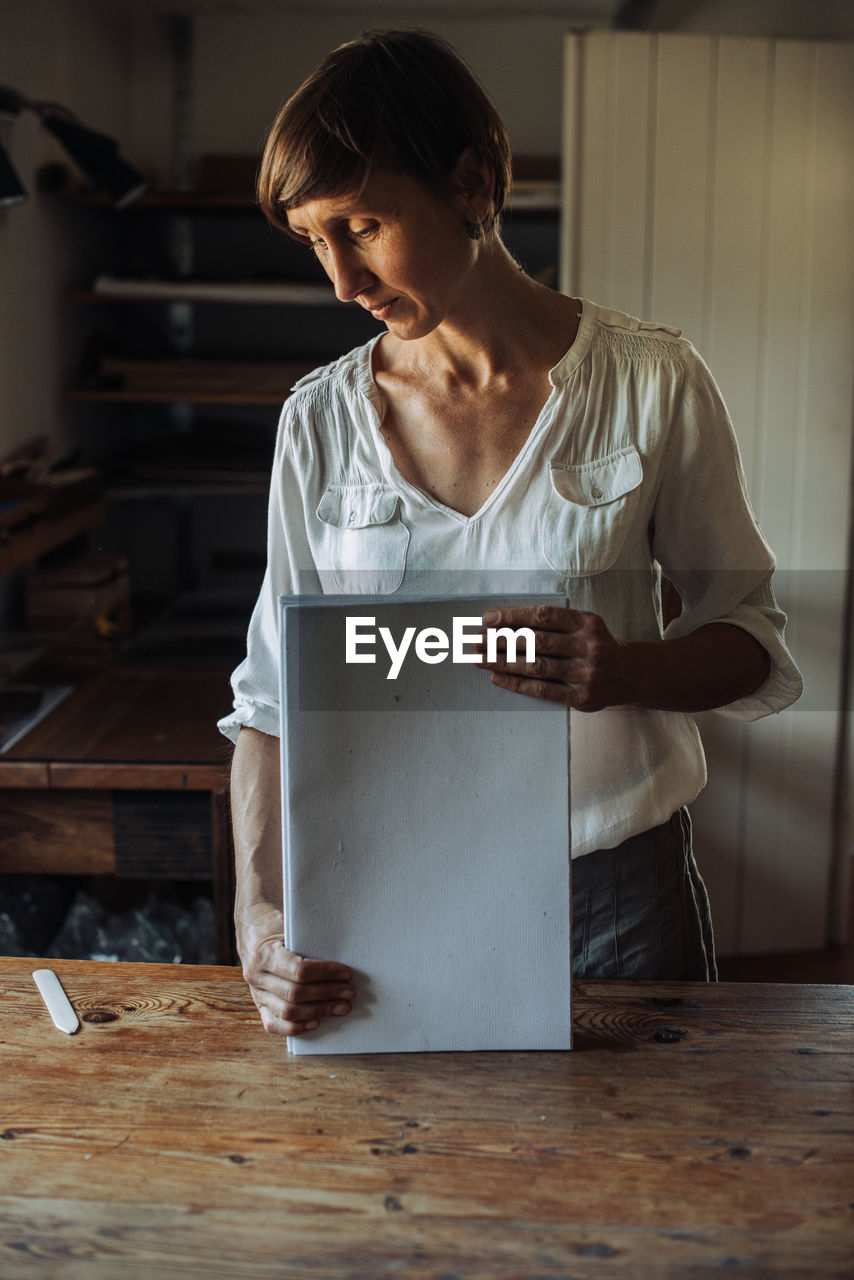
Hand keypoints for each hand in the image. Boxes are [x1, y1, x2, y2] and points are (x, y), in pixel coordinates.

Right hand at [237, 906, 355, 1036]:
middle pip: (295, 994)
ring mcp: (256, 993)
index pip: (298, 970)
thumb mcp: (289, 925)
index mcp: (263, 954)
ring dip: (319, 1011)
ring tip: (341, 1006)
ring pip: (288, 1012)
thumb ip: (308, 941)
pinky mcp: (259, 1005)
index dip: (325, 973)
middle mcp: (256, 976)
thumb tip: (340, 958)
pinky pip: (274, 1024)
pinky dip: (297, 1027)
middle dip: (327, 994)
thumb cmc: (275, 924)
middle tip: (349, 992)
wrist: (252, 929)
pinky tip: (316, 1022)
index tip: (346, 973)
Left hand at [479, 604, 631, 712]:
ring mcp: (586, 674)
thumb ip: (554, 623)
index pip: (544, 616)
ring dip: (503, 662)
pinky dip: (517, 684)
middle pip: (537, 642)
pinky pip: (543, 690)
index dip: (513, 616)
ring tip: (479, 658)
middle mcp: (588, 647)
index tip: (487, 618)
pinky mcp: (582, 697)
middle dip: (501, 640)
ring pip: (536, 666)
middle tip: (475, 640)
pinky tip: (497, 677)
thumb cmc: (596, 644)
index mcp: (587, 623)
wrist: (630, 674)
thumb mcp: (584, 625)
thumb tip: (505, 624)